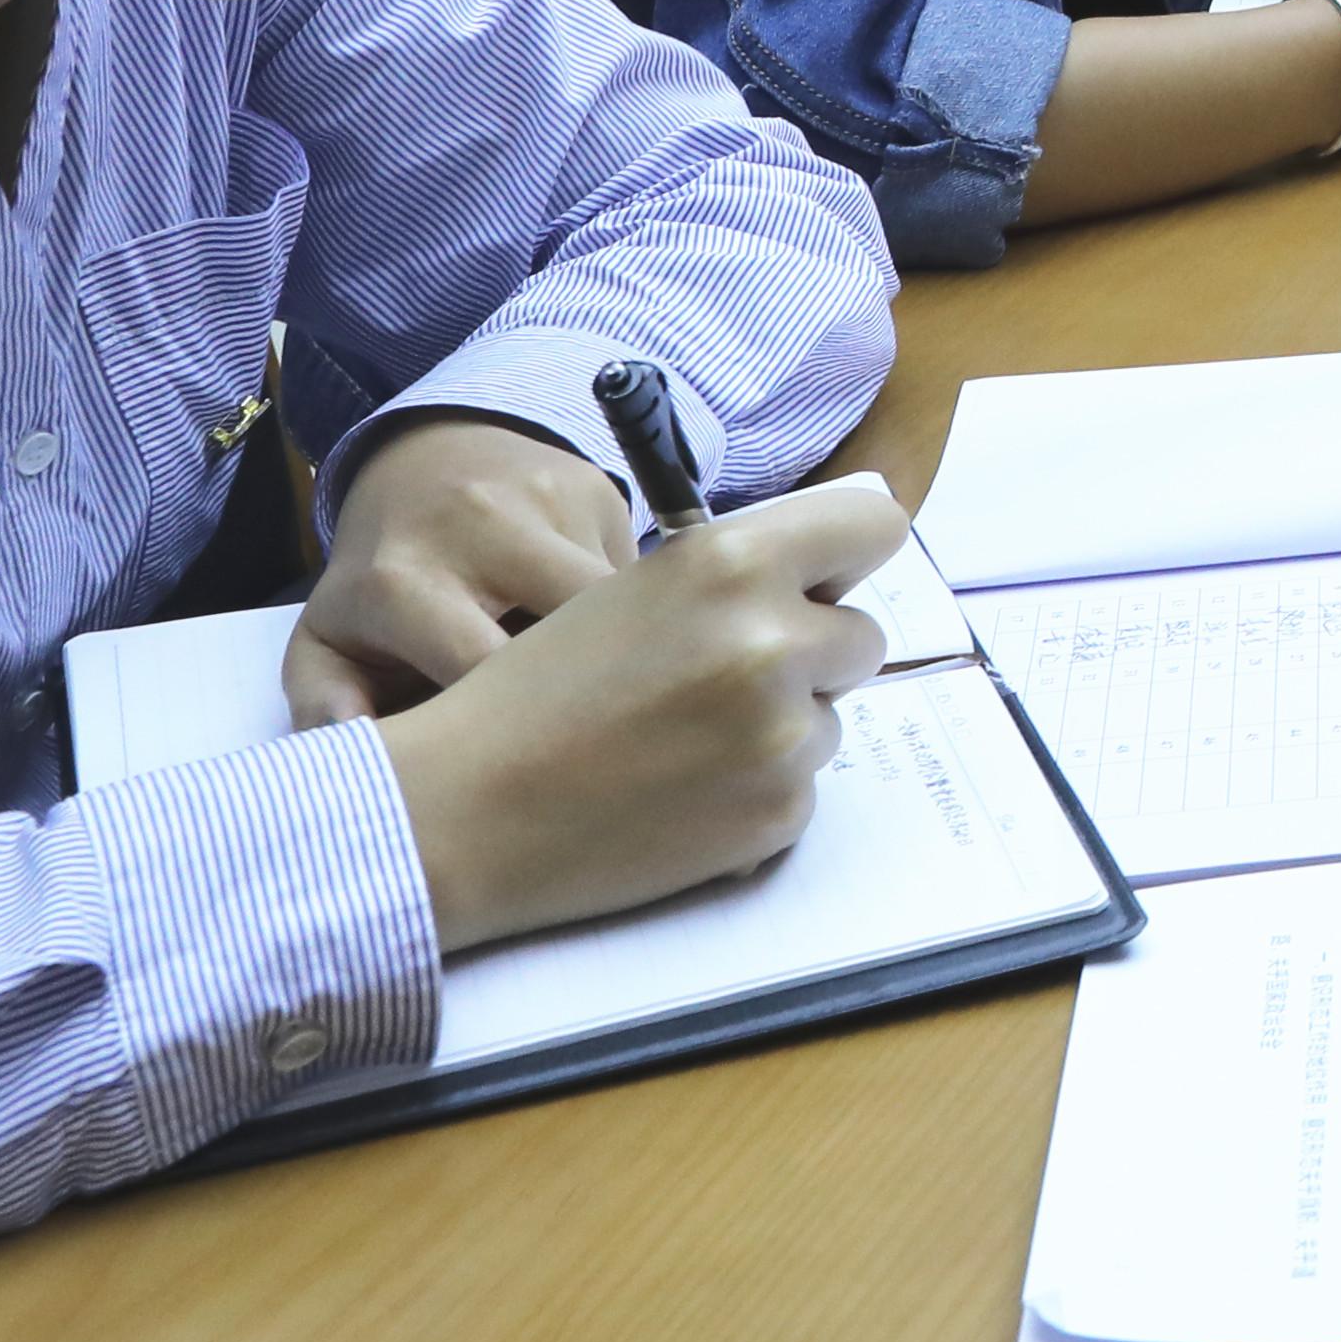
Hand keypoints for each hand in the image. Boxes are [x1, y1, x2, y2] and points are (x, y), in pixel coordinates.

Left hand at [288, 411, 634, 725]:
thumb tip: (363, 759)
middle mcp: (479, 528)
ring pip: (627, 608)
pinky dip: (636, 615)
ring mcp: (548, 502)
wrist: (424, 457)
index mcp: (402, 582)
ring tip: (603, 693)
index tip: (521, 766)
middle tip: (587, 741)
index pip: (482, 678)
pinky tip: (612, 633)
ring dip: (626, 656)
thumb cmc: (380, 576)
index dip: (512, 736)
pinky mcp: (600, 489)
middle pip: (574, 640)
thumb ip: (326, 707)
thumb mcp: (329, 641)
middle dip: (591, 697)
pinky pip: (642, 578)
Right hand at [371, 476, 907, 948]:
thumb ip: (738, 572)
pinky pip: (803, 784)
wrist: (467, 810)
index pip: (872, 530)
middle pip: (860, 636)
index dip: (848, 557)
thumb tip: (829, 572)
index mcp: (733, 562)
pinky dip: (756, 790)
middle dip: (810, 654)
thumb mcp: (636, 590)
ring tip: (678, 741)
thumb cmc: (537, 690)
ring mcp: (783, 733)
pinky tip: (677, 792)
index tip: (826, 580)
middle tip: (722, 678)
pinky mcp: (780, 811)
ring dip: (780, 726)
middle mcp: (772, 640)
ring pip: (830, 717)